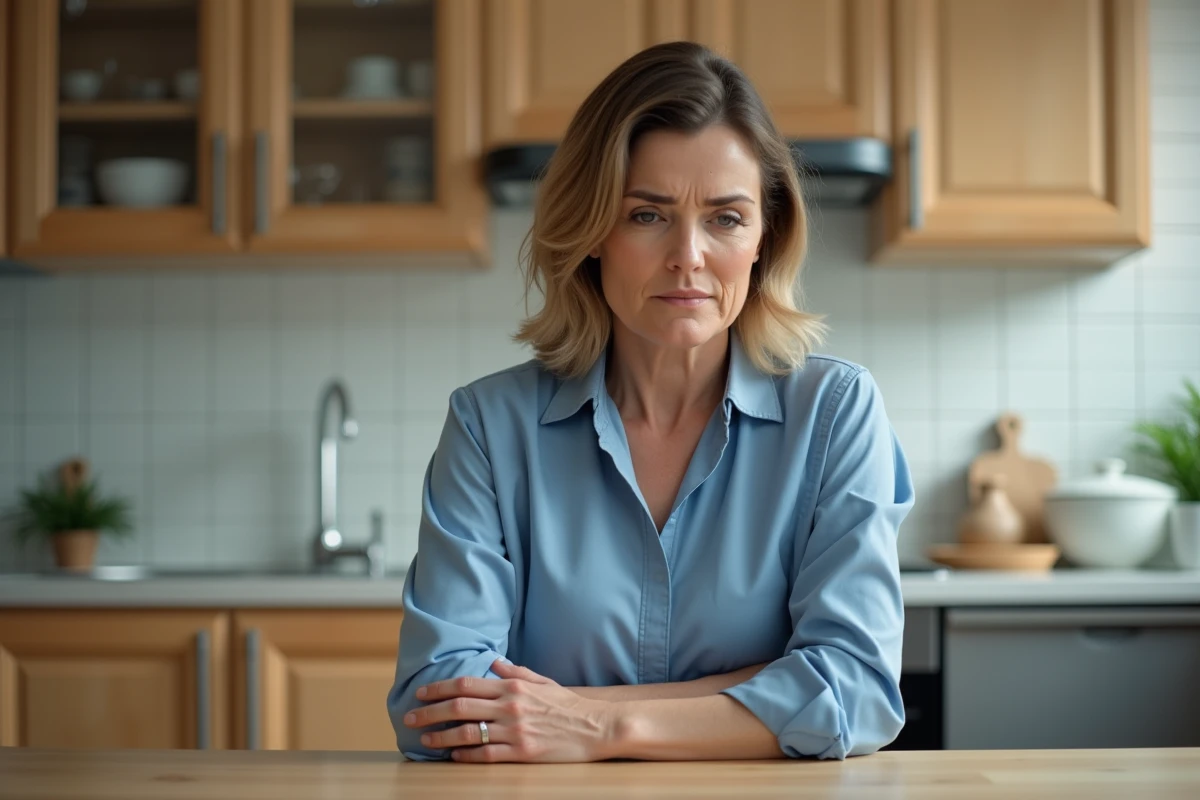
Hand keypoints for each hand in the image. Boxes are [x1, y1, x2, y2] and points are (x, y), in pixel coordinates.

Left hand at [403, 660, 618, 762]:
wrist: (596, 727)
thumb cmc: (569, 705)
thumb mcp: (542, 682)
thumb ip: (515, 672)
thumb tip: (493, 661)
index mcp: (513, 687)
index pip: (467, 684)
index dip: (439, 688)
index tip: (421, 692)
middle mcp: (509, 707)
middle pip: (459, 706)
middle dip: (430, 712)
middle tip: (410, 716)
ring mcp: (514, 731)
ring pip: (466, 732)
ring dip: (441, 736)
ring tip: (424, 739)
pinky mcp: (521, 752)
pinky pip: (485, 754)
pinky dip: (465, 755)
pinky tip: (452, 756)